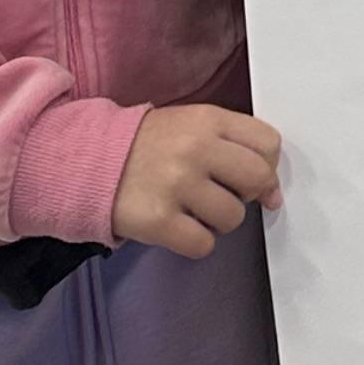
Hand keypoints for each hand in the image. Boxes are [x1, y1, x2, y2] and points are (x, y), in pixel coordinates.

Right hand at [112, 102, 281, 255]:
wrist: (89, 160)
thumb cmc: (149, 146)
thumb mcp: (192, 126)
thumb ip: (234, 146)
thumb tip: (273, 192)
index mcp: (208, 120)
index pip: (268, 143)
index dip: (268, 166)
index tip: (254, 179)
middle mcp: (196, 149)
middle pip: (258, 178)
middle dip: (249, 194)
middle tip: (226, 195)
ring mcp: (178, 185)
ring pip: (233, 217)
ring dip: (218, 220)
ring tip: (193, 208)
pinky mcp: (160, 221)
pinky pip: (204, 244)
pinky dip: (195, 241)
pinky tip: (179, 226)